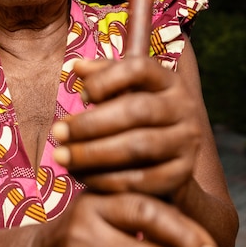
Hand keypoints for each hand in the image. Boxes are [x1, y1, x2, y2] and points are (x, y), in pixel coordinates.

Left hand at [52, 57, 200, 199]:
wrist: (169, 161)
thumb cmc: (136, 118)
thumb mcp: (123, 92)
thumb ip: (102, 76)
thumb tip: (76, 66)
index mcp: (167, 80)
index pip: (139, 68)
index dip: (106, 79)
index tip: (81, 96)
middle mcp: (184, 107)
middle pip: (136, 110)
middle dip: (90, 123)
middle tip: (58, 133)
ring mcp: (187, 142)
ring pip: (138, 146)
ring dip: (93, 153)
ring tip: (62, 157)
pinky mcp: (183, 174)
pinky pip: (143, 179)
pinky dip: (108, 179)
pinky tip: (82, 176)